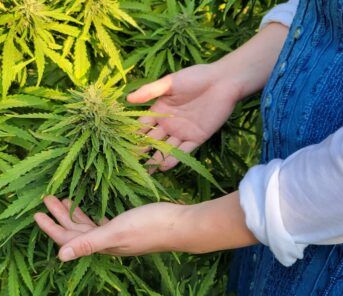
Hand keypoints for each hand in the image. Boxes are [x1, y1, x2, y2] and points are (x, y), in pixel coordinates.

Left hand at [33, 196, 188, 261]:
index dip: (51, 228)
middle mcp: (107, 243)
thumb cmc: (150, 225)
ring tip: (63, 198)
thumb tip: (59, 257)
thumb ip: (88, 242)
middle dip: (59, 216)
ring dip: (74, 214)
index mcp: (102, 245)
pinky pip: (103, 223)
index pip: (68, 240)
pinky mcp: (129, 227)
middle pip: (76, 232)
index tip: (36, 213)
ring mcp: (118, 236)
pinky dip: (92, 215)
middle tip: (46, 199)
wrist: (183, 225)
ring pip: (89, 226)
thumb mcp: (116, 231)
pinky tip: (91, 208)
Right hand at [127, 64, 242, 171]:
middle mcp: (169, 123)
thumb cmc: (195, 77)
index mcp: (160, 110)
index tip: (120, 145)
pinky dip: (174, 159)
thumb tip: (128, 98)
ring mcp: (182, 131)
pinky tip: (163, 166)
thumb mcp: (170, 82)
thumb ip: (150, 91)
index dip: (132, 135)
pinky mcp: (197, 137)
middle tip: (129, 163)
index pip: (142, 126)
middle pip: (152, 140)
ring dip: (156, 159)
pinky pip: (184, 151)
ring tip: (145, 171)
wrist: (223, 81)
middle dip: (141, 151)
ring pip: (166, 148)